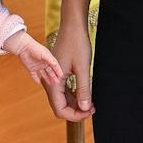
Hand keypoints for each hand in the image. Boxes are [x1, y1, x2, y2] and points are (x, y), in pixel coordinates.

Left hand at [5, 31, 64, 85]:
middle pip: (50, 71)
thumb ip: (50, 59)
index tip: (61, 76)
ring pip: (44, 74)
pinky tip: (39, 83)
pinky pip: (34, 75)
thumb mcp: (44, 53)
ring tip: (51, 84)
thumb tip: (56, 64)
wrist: (23, 47)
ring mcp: (37, 66)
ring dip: (47, 79)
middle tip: (57, 82)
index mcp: (48, 58)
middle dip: (54, 76)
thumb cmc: (34, 47)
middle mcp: (43, 62)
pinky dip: (36, 79)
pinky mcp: (31, 68)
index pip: (55, 66)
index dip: (58, 71)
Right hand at [44, 0, 94, 121]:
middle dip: (75, 111)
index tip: (90, 112)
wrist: (72, 26)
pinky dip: (73, 96)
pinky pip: (63, 91)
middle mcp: (50, 82)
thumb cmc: (77, 43)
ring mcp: (53, 78)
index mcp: (53, 82)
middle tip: (92, 107)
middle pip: (59, 106)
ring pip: (61, 100)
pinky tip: (84, 94)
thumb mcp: (83, 68)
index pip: (60, 110)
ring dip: (75, 104)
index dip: (75, 115)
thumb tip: (85, 109)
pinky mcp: (58, 74)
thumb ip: (83, 90)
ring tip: (90, 102)